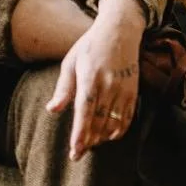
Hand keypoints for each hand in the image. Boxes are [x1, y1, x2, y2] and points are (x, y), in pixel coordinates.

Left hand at [48, 0, 145, 160]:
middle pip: (99, 120)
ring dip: (102, 137)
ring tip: (91, 145)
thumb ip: (63, 88)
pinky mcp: (133, 91)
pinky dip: (119, 130)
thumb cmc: (90, 46)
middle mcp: (108, 84)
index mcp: (89, 76)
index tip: (75, 150)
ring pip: (114, 122)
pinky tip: (109, 136)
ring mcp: (123, 88)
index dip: (80, 132)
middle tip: (78, 154)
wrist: (120, 31)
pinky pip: (128, 117)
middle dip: (89, 140)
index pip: (84, 110)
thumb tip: (52, 109)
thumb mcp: (71, 62)